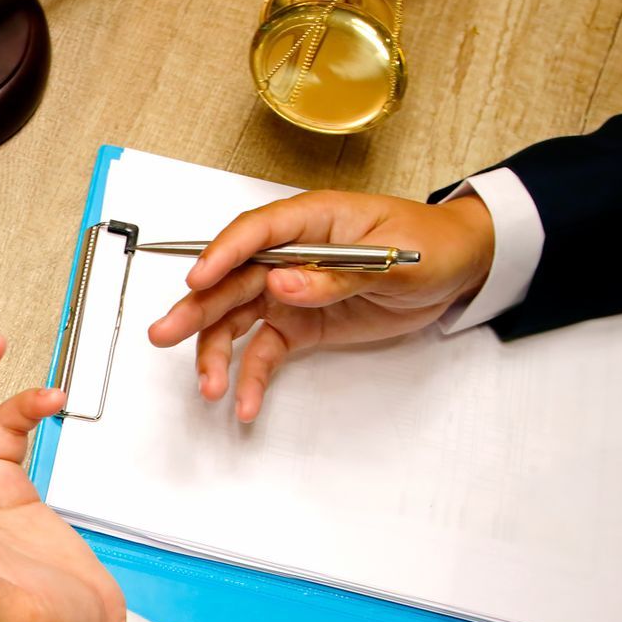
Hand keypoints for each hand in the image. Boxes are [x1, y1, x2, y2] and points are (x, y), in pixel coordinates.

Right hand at [148, 190, 495, 420]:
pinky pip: (263, 351)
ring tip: (208, 385)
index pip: (255, 232)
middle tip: (165, 333)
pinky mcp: (297, 325)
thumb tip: (282, 283)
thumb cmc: (429, 245)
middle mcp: (289, 255)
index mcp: (312, 220)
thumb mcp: (393, 258)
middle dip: (196, 309)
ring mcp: (289, 292)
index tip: (197, 279)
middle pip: (230, 280)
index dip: (221, 254)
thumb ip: (335, 274)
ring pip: (236, 320)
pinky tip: (244, 401)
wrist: (457, 270)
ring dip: (215, 351)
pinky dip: (252, 377)